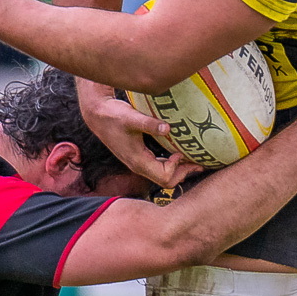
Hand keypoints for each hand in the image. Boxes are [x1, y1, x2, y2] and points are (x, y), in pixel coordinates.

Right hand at [75, 78, 201, 187]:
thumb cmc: (113, 116)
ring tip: (193, 158)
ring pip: (162, 175)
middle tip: (199, 161)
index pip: (164, 178)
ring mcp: (138, 162)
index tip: (183, 153)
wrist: (97, 114)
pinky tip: (178, 152)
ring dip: (179, 169)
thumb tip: (168, 128)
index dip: (178, 170)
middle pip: (166, 181)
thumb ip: (149, 124)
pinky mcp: (138, 156)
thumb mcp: (132, 118)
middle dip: (183, 173)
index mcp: (138, 161)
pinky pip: (158, 166)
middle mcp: (139, 166)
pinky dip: (170, 163)